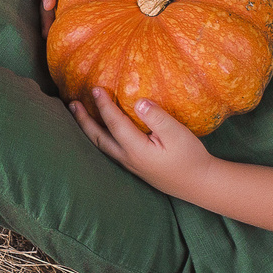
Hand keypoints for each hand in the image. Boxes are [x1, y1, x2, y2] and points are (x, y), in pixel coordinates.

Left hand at [70, 88, 212, 195]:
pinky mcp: (136, 167)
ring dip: (89, 129)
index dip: (103, 105)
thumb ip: (157, 117)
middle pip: (98, 138)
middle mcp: (128, 158)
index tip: (94, 88)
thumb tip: (139, 101)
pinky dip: (101, 137)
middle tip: (72, 103)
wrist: (199, 184)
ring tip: (80, 115)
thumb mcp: (177, 134)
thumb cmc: (190, 157)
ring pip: (102, 146)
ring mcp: (130, 165)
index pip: (114, 123)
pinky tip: (103, 132)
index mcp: (136, 149)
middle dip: (84, 120)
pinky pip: (110, 149)